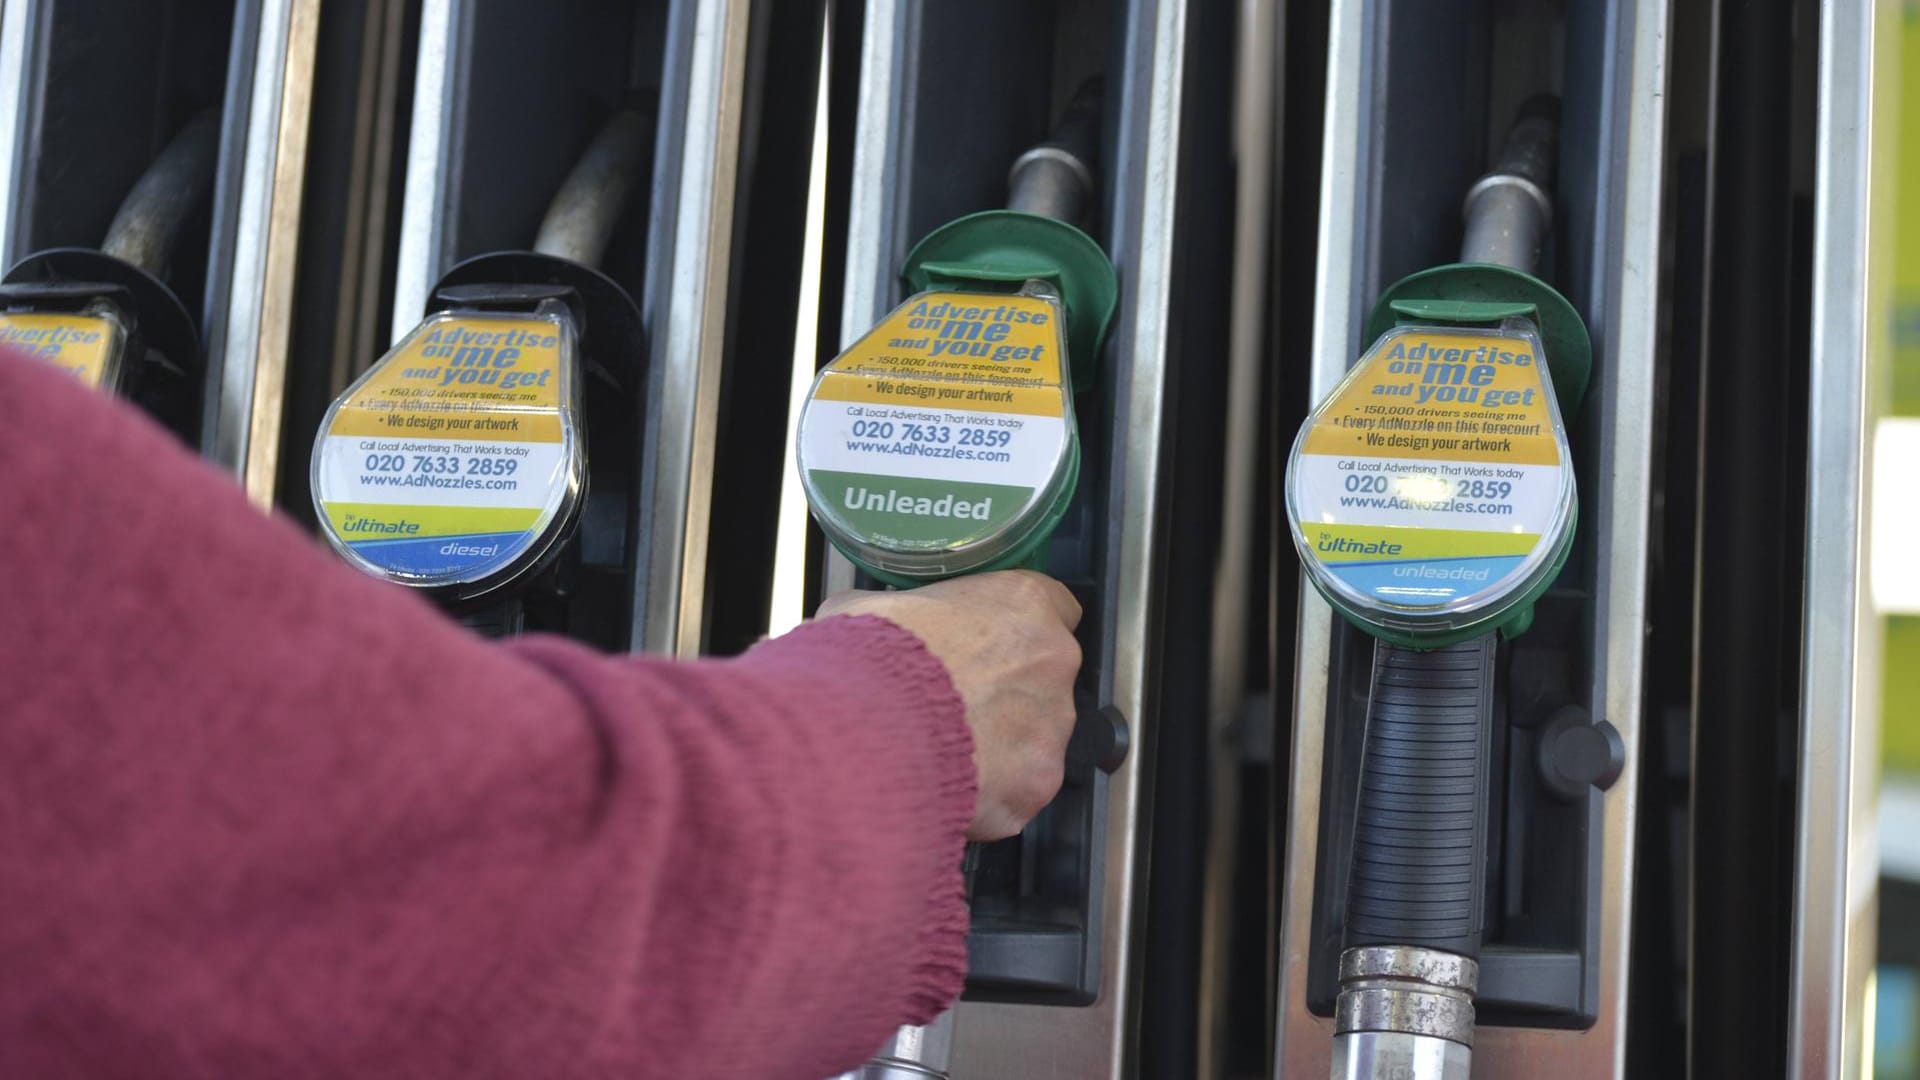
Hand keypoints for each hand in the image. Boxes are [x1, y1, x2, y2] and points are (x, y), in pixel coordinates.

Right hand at [816, 571, 1081, 840]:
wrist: (865, 730)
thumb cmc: (871, 659)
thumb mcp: (868, 611)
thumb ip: (900, 614)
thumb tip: (878, 625)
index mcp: (1024, 603)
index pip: (1053, 606)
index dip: (1015, 629)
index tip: (988, 644)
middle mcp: (1055, 659)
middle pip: (1045, 677)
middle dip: (1008, 693)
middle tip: (954, 706)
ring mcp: (1052, 725)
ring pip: (1035, 738)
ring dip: (999, 746)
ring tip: (941, 753)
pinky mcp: (1038, 783)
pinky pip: (1017, 790)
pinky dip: (988, 794)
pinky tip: (944, 786)